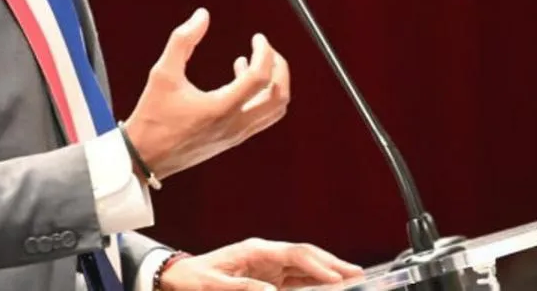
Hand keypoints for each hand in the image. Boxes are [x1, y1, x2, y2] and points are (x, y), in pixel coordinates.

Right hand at [124, 8, 289, 179]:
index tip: (257, 38)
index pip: (261, 77)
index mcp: (221, 108)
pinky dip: (263, 96)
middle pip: (279, 96)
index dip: (265, 52)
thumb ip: (182, 41)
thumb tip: (202, 16)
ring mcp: (237, 135)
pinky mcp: (233, 139)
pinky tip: (240, 79)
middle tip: (266, 49)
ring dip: (274, 83)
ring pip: (275, 110)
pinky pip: (262, 117)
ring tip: (255, 62)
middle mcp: (235, 124)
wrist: (144, 158)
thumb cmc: (152, 117)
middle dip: (279, 68)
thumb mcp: (162, 74)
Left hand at [161, 239, 363, 290]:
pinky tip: (330, 289)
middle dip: (333, 265)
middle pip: (306, 257)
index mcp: (256, 250)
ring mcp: (269, 266)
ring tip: (354, 280)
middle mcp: (267, 255)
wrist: (177, 278)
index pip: (295, 255)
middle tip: (359, 275)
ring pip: (306, 267)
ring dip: (329, 273)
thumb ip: (241, 288)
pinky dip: (316, 283)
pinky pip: (297, 280)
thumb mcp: (212, 286)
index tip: (337, 278)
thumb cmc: (193, 280)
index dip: (318, 266)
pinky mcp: (269, 278)